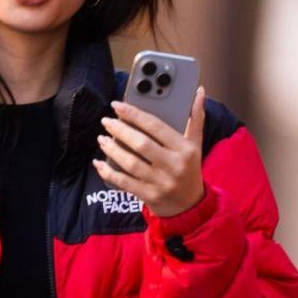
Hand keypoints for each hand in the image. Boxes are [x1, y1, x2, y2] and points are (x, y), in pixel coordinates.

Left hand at [93, 86, 205, 218]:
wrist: (189, 206)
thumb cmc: (189, 169)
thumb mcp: (196, 144)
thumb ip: (196, 118)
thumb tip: (198, 92)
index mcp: (185, 149)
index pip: (156, 126)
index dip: (134, 114)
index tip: (118, 106)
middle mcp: (173, 165)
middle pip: (141, 144)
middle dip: (121, 131)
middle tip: (106, 121)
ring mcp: (160, 182)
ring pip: (131, 163)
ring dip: (113, 150)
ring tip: (102, 139)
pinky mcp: (149, 196)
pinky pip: (124, 183)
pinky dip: (109, 173)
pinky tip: (99, 163)